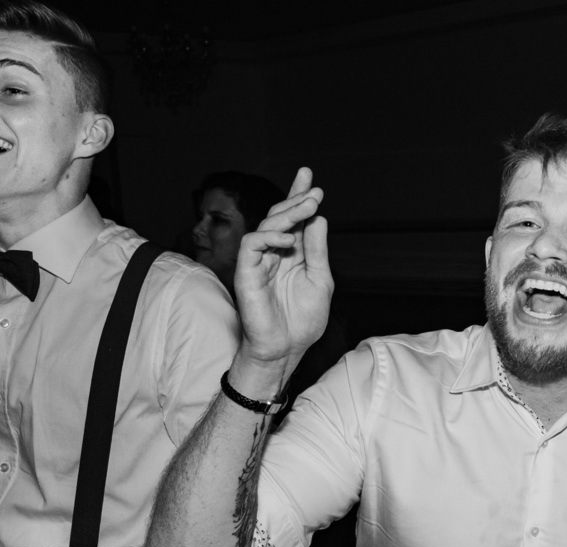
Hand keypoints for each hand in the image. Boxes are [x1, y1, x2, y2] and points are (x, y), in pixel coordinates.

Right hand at [234, 167, 332, 370]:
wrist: (286, 349)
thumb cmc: (302, 321)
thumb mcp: (319, 280)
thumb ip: (316, 250)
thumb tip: (318, 219)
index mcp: (290, 254)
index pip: (293, 220)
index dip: (298, 196)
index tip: (309, 176)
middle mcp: (273, 254)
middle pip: (279, 217)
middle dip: (295, 199)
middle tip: (314, 190)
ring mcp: (258, 262)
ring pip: (266, 226)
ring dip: (288, 213)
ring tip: (309, 205)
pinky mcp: (246, 272)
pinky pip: (252, 245)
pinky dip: (270, 237)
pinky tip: (289, 239)